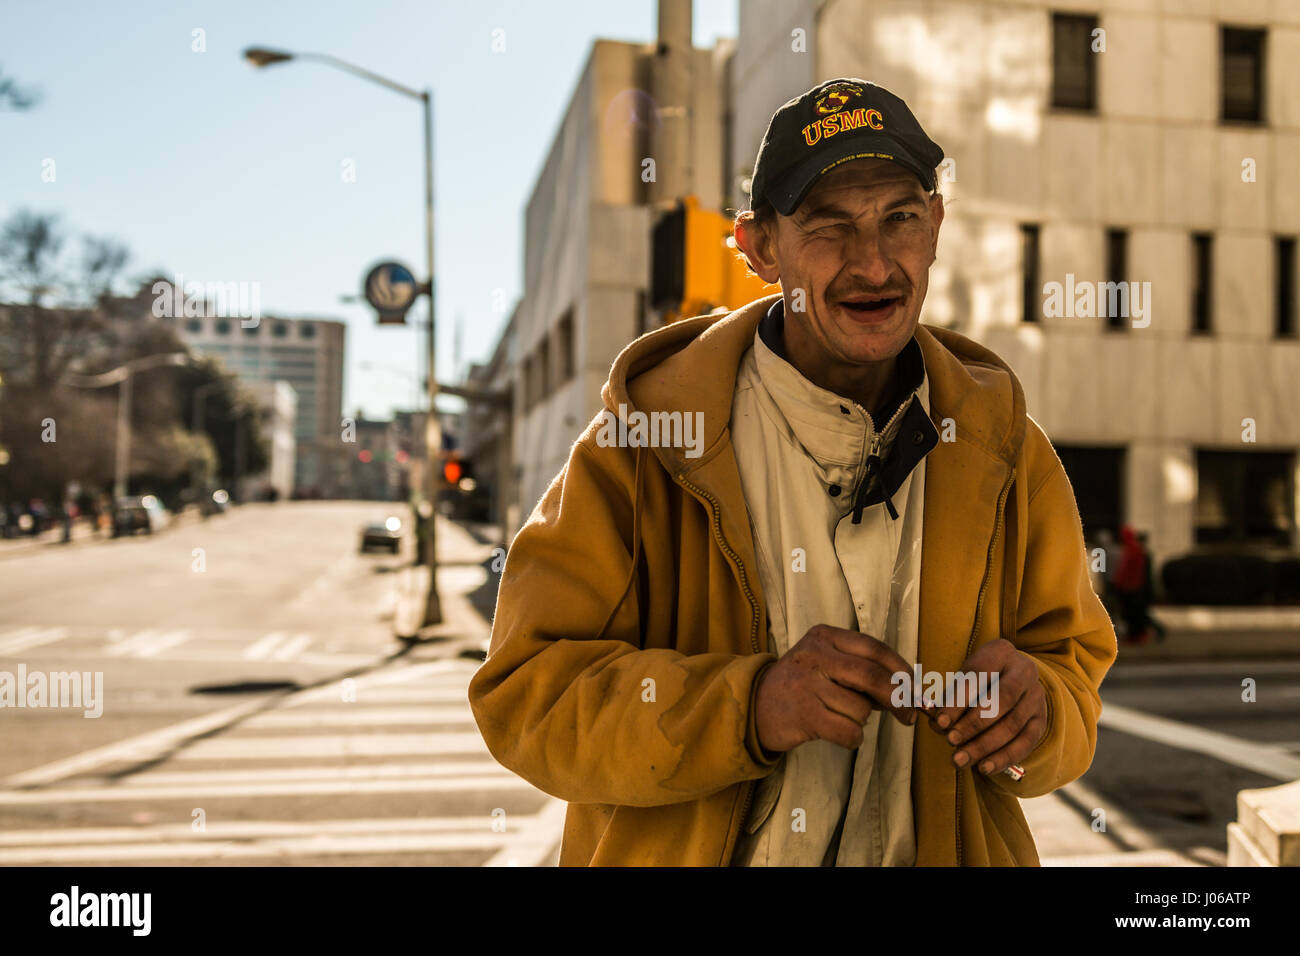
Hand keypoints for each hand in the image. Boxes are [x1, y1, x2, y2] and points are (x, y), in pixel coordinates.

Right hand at [754, 624, 917, 754]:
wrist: (755, 705)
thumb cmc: (801, 684)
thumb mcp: (825, 662)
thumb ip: (860, 669)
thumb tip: (907, 691)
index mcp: (824, 636)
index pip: (874, 649)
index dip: (901, 670)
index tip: (916, 689)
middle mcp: (815, 656)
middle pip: (873, 677)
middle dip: (898, 699)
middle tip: (908, 716)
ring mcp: (807, 685)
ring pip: (861, 709)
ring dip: (861, 720)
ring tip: (840, 716)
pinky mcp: (804, 715)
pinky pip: (849, 732)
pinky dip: (852, 738)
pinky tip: (837, 731)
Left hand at [927, 638, 1045, 775]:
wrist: (1014, 677)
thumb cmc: (980, 678)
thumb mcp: (964, 677)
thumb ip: (951, 697)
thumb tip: (937, 724)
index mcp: (1000, 652)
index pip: (978, 676)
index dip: (958, 700)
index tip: (940, 721)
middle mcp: (1025, 671)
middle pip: (1000, 701)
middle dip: (972, 724)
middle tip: (950, 740)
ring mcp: (1036, 697)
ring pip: (1012, 725)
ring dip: (984, 746)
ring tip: (959, 758)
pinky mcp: (1042, 720)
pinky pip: (1025, 743)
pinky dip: (1002, 758)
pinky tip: (983, 767)